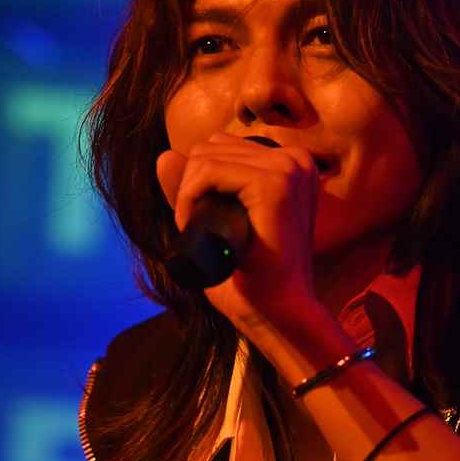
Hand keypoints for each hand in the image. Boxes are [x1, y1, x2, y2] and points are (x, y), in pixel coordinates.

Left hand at [155, 135, 324, 334]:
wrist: (277, 314)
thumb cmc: (252, 278)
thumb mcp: (216, 224)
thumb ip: (194, 190)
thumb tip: (164, 155)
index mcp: (291, 165)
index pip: (224, 147)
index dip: (198, 182)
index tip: (199, 223)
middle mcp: (295, 159)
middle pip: (213, 146)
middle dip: (190, 186)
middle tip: (194, 230)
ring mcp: (288, 167)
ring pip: (206, 157)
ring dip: (187, 194)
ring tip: (195, 231)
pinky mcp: (274, 182)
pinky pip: (208, 171)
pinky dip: (188, 198)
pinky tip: (191, 226)